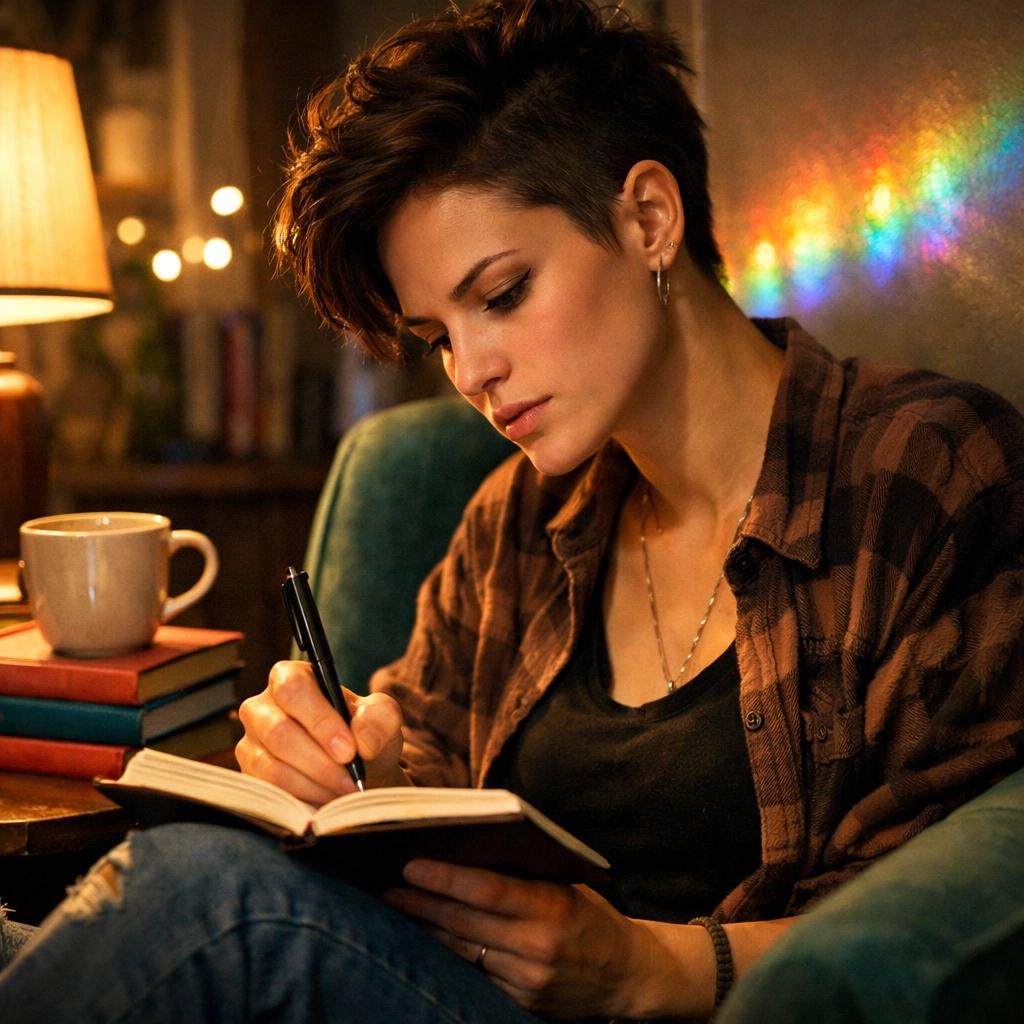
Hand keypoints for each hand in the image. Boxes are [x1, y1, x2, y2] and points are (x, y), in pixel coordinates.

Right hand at [236, 660, 406, 802]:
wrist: (354, 770)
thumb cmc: (363, 736)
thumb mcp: (382, 719)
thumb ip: (380, 717)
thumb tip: (361, 738)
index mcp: (291, 678)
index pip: (294, 690)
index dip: (320, 721)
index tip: (349, 750)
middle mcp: (261, 707)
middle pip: (279, 732)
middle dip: (321, 762)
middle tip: (351, 778)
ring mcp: (250, 743)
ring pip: (272, 767)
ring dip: (314, 784)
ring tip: (344, 789)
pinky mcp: (249, 775)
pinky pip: (270, 792)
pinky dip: (303, 799)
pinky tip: (327, 799)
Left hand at [382, 860, 648, 1018]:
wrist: (629, 978)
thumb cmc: (593, 919)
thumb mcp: (569, 886)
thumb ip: (526, 874)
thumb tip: (470, 849)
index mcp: (552, 905)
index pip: (487, 889)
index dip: (445, 878)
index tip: (411, 865)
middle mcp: (537, 944)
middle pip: (464, 922)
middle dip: (420, 904)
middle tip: (385, 887)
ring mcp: (527, 979)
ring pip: (461, 952)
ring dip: (424, 931)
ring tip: (394, 911)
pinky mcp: (521, 1003)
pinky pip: (473, 976)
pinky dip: (446, 958)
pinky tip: (424, 943)